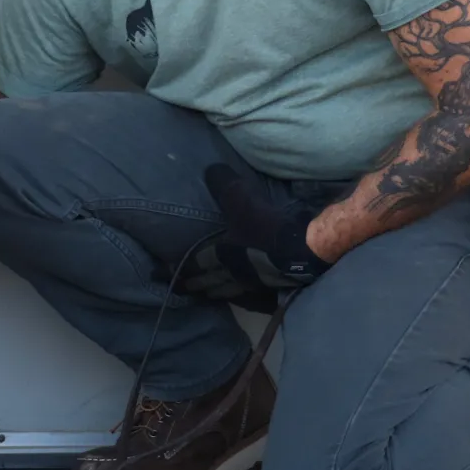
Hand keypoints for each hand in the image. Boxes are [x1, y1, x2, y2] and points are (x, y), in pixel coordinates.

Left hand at [178, 165, 332, 304]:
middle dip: (194, 286)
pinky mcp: (273, 293)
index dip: (179, 267)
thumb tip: (210, 170)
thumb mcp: (241, 200)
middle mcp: (234, 275)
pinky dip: (244, 299)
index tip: (163, 273)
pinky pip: (253, 300)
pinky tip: (246, 299)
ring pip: (228, 293)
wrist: (305, 252)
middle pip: (209, 283)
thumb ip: (224, 185)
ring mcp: (254, 287)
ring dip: (215, 294)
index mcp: (223, 256)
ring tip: (208, 295)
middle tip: (181, 290)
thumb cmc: (267, 227)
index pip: (195, 263)